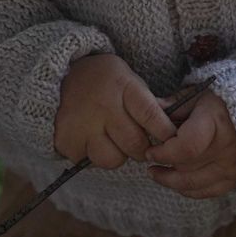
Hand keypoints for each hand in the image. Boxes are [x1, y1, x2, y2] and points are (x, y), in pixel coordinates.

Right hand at [54, 54, 177, 169]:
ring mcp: (83, 125)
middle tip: (137, 142)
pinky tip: (91, 139)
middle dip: (142, 148)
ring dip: (117, 154)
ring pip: (113, 159)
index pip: (152, 117)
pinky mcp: (66, 140)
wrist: (63, 74)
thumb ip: (149, 106)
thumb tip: (172, 135)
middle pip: (135, 144)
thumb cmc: (106, 82)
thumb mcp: (130, 81)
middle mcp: (103, 106)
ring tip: (111, 140)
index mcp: (124, 87)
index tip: (169, 140)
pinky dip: (93, 155)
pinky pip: (90, 162)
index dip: (165, 133)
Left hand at [145, 88, 235, 198]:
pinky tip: (175, 180)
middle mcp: (228, 147)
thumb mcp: (193, 97)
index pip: (187, 147)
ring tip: (156, 173)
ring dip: (170, 181)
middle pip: (186, 167)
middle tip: (150, 163)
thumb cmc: (215, 105)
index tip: (150, 152)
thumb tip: (145, 111)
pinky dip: (186, 188)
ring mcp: (232, 166)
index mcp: (216, 121)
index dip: (164, 153)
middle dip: (163, 166)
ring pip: (192, 183)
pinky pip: (204, 192)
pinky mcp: (233, 179)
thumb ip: (170, 106)